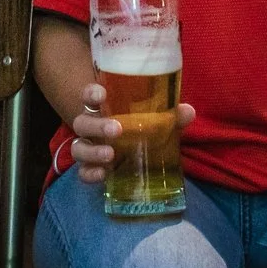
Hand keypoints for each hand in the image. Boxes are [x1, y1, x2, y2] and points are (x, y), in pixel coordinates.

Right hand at [65, 82, 195, 183]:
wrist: (131, 155)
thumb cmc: (139, 129)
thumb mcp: (156, 121)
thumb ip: (170, 116)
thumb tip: (188, 111)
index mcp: (103, 109)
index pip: (89, 96)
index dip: (91, 93)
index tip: (101, 94)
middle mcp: (91, 127)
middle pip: (82, 122)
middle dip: (97, 125)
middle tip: (117, 129)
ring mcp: (88, 148)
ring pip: (78, 147)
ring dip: (92, 150)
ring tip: (111, 155)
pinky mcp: (90, 168)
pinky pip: (82, 172)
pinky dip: (89, 173)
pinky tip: (103, 175)